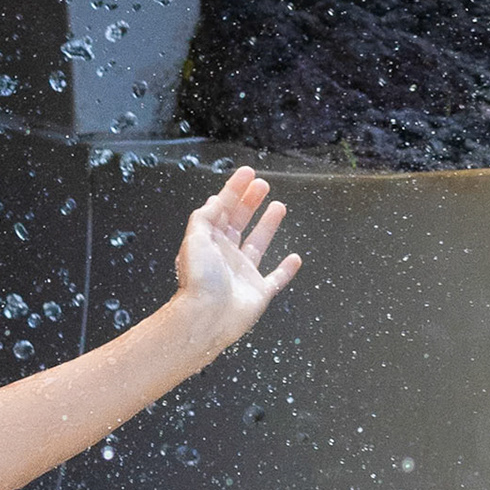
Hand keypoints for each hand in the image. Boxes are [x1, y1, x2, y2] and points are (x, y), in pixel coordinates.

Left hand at [175, 166, 302, 345]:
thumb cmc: (199, 279)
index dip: (233, 190)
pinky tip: (295, 257)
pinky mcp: (258, 293)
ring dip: (267, 225)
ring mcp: (242, 275)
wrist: (206, 317)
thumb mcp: (195, 238)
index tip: (247, 173)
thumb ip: (204, 217)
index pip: (222, 210)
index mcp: (209, 243)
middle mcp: (225, 257)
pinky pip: (275, 279)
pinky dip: (286, 270)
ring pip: (258, 244)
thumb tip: (214, 201)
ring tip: (278, 205)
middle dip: (249, 202)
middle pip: (239, 222)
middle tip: (262, 184)